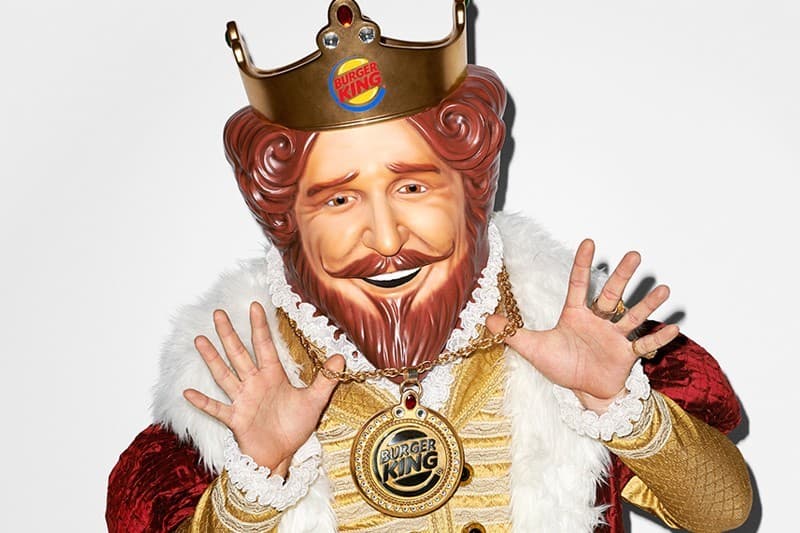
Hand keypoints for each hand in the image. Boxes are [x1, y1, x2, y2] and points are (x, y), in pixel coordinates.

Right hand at [183, 302, 343, 475]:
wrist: (281, 455)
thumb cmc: (294, 427)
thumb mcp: (314, 401)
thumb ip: (326, 379)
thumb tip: (342, 357)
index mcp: (272, 376)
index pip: (265, 346)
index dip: (260, 326)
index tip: (254, 305)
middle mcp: (255, 384)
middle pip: (240, 354)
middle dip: (229, 334)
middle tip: (218, 313)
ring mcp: (242, 400)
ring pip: (225, 375)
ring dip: (212, 358)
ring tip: (200, 340)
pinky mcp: (236, 419)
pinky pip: (217, 408)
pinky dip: (202, 402)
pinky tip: (187, 392)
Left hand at [487, 239, 678, 412]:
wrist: (584, 392)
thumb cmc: (562, 367)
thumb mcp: (533, 349)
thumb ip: (512, 333)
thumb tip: (486, 319)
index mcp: (576, 316)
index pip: (578, 284)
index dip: (582, 264)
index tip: (590, 241)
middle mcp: (598, 322)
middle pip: (611, 295)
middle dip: (623, 276)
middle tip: (635, 255)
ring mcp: (615, 338)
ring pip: (632, 317)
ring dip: (648, 304)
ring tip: (664, 289)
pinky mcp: (626, 356)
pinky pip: (644, 346)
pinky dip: (658, 339)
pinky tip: (674, 328)